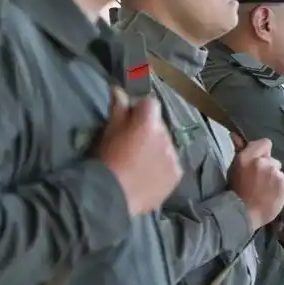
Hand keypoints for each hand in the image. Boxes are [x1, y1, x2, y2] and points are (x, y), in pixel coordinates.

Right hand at [96, 88, 182, 215]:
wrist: (111, 195)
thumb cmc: (107, 159)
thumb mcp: (108, 131)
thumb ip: (118, 108)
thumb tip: (119, 89)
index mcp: (148, 122)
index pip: (150, 103)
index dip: (139, 110)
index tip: (130, 120)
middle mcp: (165, 136)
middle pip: (159, 126)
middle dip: (149, 131)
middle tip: (132, 146)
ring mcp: (173, 156)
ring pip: (166, 145)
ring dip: (157, 150)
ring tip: (140, 165)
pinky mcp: (177, 174)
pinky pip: (171, 165)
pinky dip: (163, 168)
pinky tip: (148, 177)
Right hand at [229, 138, 283, 229]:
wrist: (243, 213)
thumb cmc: (236, 191)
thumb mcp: (234, 168)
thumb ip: (239, 151)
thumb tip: (235, 134)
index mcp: (248, 157)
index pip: (266, 143)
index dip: (264, 152)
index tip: (261, 161)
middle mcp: (264, 163)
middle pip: (274, 161)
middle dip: (269, 169)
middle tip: (261, 182)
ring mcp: (276, 174)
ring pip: (280, 173)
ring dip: (276, 180)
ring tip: (267, 191)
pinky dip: (283, 190)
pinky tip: (274, 197)